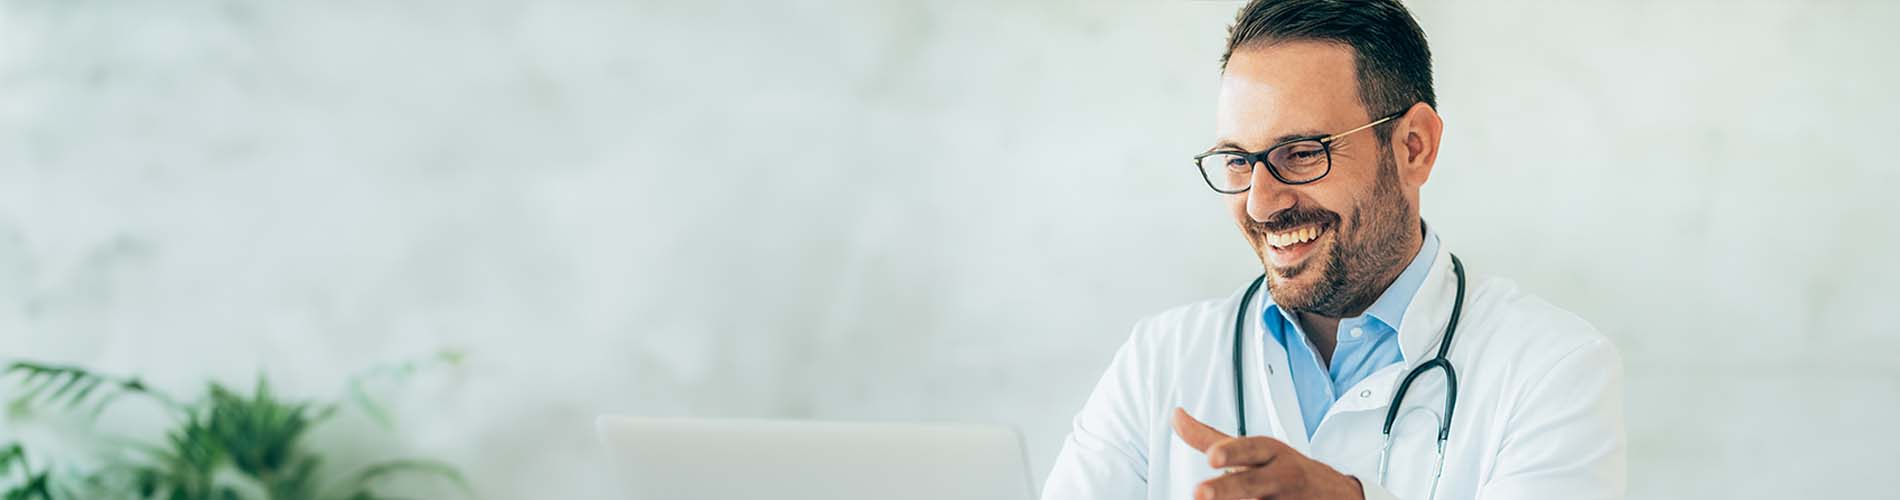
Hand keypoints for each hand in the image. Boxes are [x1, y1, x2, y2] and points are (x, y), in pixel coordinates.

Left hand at [1172, 408, 1364, 499]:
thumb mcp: (1253, 450)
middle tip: (1200, 493)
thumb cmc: (1283, 470)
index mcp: (1270, 453)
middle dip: (1226, 489)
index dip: (1231, 452)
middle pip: (1250, 484)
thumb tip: (1176, 416)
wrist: (1336, 496)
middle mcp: (1279, 477)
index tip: (1212, 458)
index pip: (1250, 449)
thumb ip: (1210, 437)